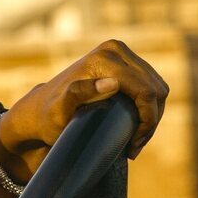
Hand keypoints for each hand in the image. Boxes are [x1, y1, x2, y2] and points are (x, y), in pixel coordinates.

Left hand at [0, 39, 167, 181]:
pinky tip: (137, 128)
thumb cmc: (48, 116)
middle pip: (155, 90)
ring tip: (135, 141)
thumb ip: (80, 94)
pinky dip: (150, 108)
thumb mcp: (60, 110)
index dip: (147, 121)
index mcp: (104, 59)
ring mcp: (122, 54)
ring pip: (158, 89)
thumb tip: (112, 83)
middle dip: (151, 122)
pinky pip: (152, 87)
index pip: (145, 92)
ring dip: (152, 117)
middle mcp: (115, 50)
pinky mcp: (127, 63)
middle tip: (135, 147)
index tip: (134, 145)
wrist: (39, 110)